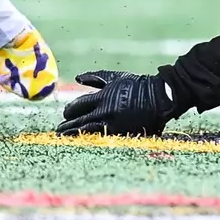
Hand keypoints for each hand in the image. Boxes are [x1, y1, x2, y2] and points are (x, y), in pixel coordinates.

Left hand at [57, 69, 179, 135]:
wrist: (160, 97)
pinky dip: (89, 138)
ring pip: (87, 131)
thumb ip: (96, 78)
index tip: (66, 114)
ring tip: (65, 137)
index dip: (70, 111)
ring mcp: (113, 123)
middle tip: (59, 130)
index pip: (78, 106)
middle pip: (80, 120)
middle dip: (68, 125)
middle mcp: (105, 111)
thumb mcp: (116, 77)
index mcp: (103, 96)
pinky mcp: (121, 133)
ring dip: (74, 134)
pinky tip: (82, 141)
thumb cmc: (137, 85)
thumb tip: (78, 78)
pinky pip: (100, 137)